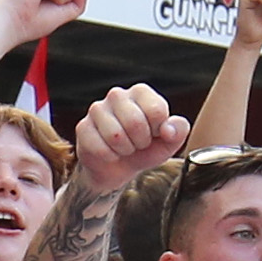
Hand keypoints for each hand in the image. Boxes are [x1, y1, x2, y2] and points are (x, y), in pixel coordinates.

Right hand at [70, 82, 187, 197]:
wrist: (119, 168)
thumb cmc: (145, 149)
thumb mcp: (169, 142)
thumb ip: (179, 131)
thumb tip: (168, 130)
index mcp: (141, 92)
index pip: (156, 110)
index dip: (157, 130)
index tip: (153, 134)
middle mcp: (117, 95)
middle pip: (135, 122)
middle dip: (141, 142)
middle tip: (138, 144)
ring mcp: (97, 109)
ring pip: (115, 135)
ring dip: (125, 150)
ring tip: (124, 148)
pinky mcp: (83, 127)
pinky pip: (99, 147)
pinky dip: (109, 157)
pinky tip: (110, 153)